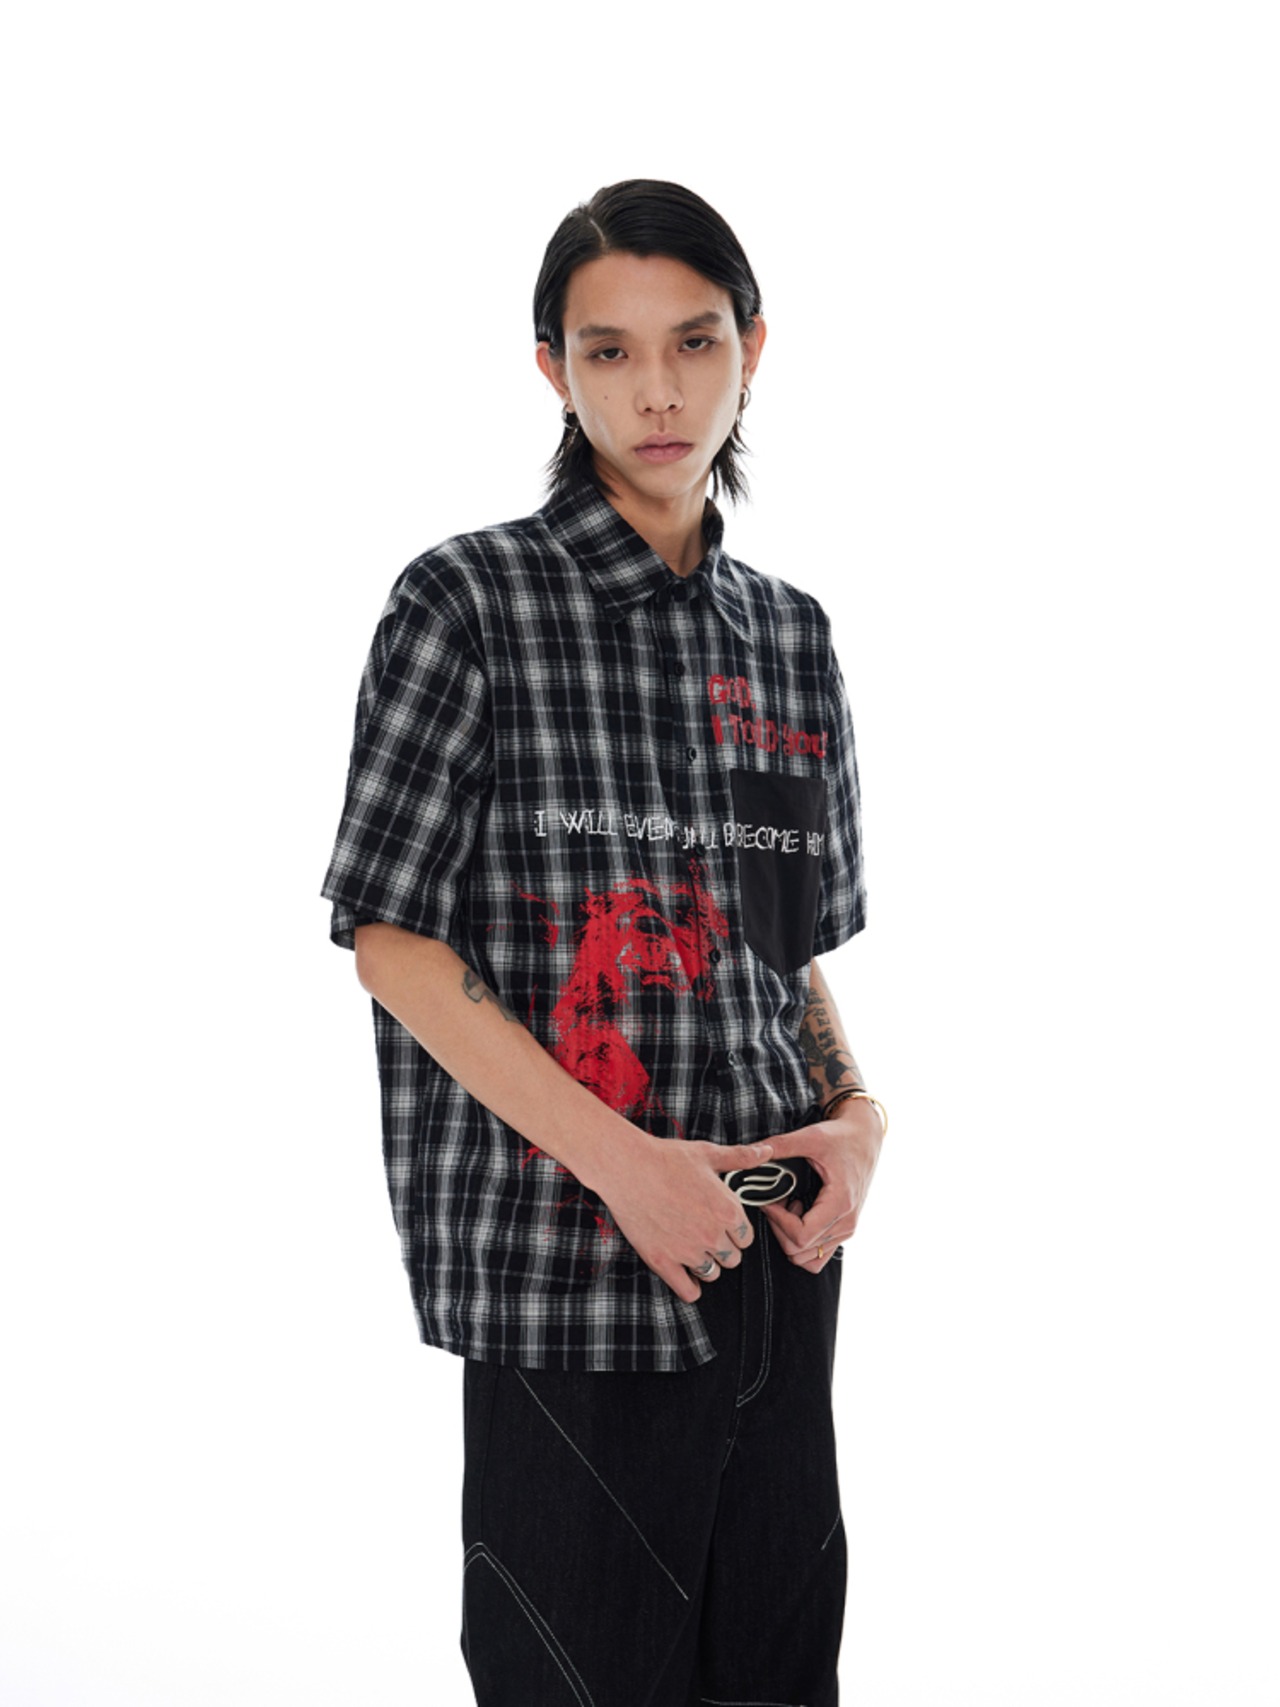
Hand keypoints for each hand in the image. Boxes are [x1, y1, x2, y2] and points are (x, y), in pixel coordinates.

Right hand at [590, 1134, 772, 1303]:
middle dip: (723, 1248)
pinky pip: (688, 1291)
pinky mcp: (663, 1262)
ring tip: (693, 1248)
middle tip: (706, 1233)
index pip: (746, 1238)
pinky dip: (691, 1287)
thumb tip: (766, 1153)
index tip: (723, 1224)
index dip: (735, 1231)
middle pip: (732, 1259)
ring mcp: (687, 1252)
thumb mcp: (708, 1154)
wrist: (626, 1167)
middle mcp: (712, 1236)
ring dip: (707, 1264)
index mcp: (728, 1211)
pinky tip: (686, 1276)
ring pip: (712, 1274)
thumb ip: (741, 1158)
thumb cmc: (666, 1157)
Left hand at [760, 1101, 882, 1273]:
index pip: (800, 1235)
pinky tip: (799, 1215)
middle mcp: (847, 1223)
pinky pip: (818, 1255)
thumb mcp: (810, 1137)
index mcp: (840, 1203)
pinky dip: (803, 1243)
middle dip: (779, 1227)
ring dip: (789, 1236)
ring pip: (807, 1258)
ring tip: (788, 1208)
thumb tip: (750, 1153)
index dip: (777, 1221)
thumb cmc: (841, 1137)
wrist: (865, 1138)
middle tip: (776, 1200)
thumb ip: (780, 1145)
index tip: (769, 1200)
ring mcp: (847, 1230)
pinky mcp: (844, 1230)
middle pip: (799, 1250)